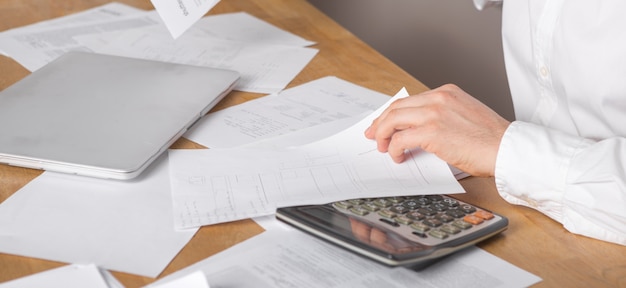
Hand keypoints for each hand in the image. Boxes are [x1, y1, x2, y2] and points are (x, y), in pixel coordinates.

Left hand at [364, 84, 509, 176]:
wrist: (507, 149)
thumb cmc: (491, 139)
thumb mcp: (464, 116)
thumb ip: (441, 116)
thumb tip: (417, 132)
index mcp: (446, 92)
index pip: (410, 100)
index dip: (392, 113)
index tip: (384, 123)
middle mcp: (438, 98)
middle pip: (396, 107)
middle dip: (380, 122)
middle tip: (373, 135)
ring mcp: (434, 113)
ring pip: (393, 120)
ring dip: (382, 135)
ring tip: (382, 148)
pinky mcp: (431, 131)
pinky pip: (399, 139)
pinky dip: (393, 149)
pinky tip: (398, 157)